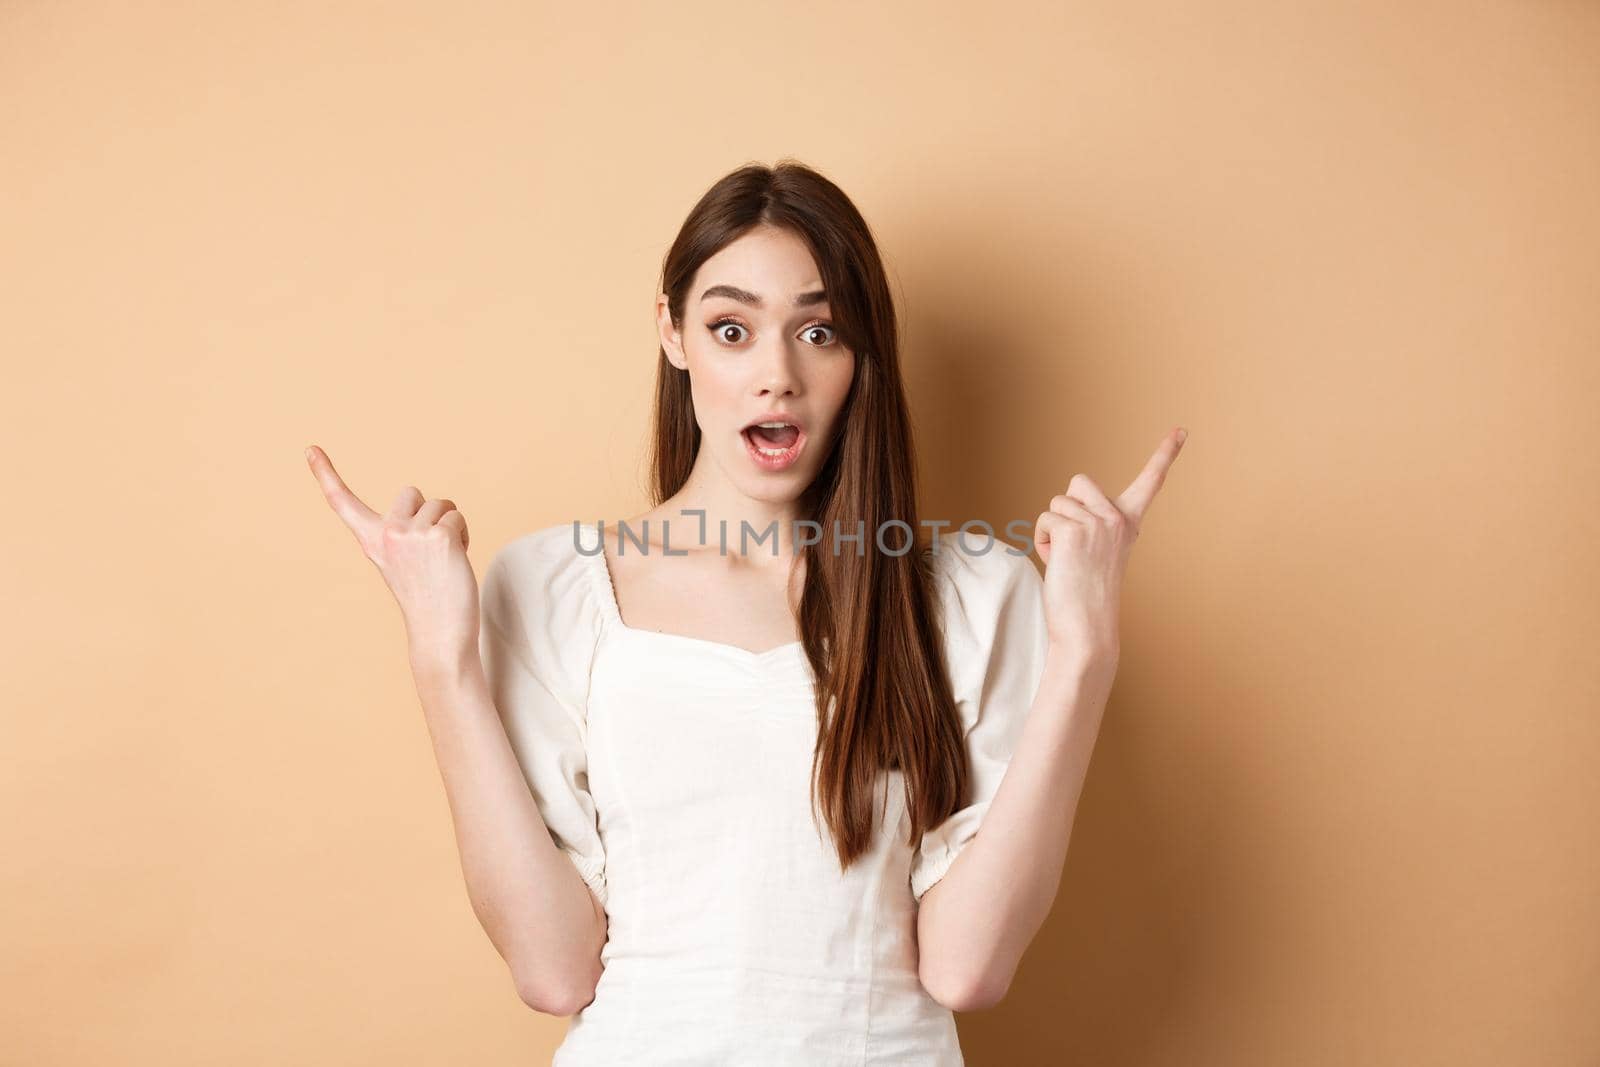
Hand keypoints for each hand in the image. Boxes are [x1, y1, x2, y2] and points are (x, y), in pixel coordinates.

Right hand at [305, 444, 478, 668]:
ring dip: (450, 526)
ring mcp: (410, 534)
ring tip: (444, 559)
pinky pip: (457, 516)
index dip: (326, 474)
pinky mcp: (438, 535)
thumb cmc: (427, 600)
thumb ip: (404, 534)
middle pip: (412, 493)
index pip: (344, 503)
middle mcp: (386, 535)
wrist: (440, 634)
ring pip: (440, 505)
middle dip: (428, 512)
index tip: (310, 448)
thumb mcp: (403, 562)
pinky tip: (455, 560)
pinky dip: (463, 534)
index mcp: (372, 542)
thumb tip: (430, 510)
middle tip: (430, 551)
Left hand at [1032, 426, 1186, 659]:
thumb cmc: (1086, 596)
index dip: (1165, 454)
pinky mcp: (1074, 532)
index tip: (1181, 430)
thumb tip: (1064, 513)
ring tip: (1065, 560)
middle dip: (1066, 507)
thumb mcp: (1097, 552)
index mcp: (1128, 524)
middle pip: (1077, 483)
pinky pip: (1044, 520)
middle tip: (1074, 546)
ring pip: (1056, 504)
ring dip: (1051, 530)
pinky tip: (1056, 564)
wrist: (1087, 628)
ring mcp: (1098, 524)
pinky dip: (1042, 541)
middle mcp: (1118, 520)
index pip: (1150, 482)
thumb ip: (1092, 525)